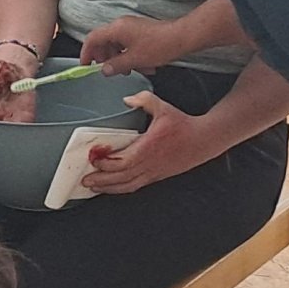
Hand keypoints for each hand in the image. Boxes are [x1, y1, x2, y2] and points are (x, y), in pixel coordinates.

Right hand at [81, 16, 188, 75]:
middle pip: (104, 41)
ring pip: (117, 44)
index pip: (92, 38)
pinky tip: (142, 66)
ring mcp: (131, 27)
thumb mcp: (135, 60)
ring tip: (130, 71)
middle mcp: (121, 25)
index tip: (85, 65)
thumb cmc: (160, 45)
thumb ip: (116, 65)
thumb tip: (105, 70)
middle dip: (106, 58)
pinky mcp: (140, 31)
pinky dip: (131, 55)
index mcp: (116, 29)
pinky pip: (128, 44)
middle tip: (109, 71)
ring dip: (120, 59)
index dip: (86, 52)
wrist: (181, 38)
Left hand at [82, 91, 217, 193]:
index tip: (94, 159)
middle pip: (121, 178)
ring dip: (109, 188)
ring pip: (128, 186)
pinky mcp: (157, 176)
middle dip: (102, 180)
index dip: (107, 163)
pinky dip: (122, 188)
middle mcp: (149, 164)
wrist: (203, 140)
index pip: (123, 162)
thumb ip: (144, 100)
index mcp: (148, 148)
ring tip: (94, 187)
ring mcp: (153, 172)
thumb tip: (127, 99)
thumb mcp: (163, 107)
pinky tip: (113, 187)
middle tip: (85, 180)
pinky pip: (136, 185)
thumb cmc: (183, 125)